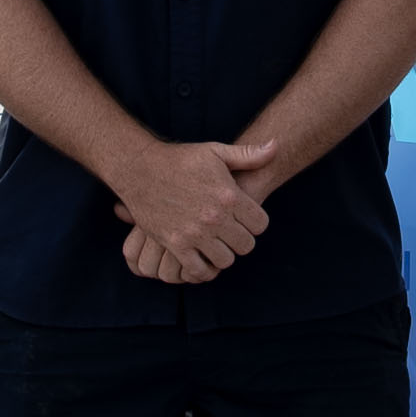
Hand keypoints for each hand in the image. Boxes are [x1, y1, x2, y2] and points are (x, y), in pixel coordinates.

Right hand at [115, 138, 270, 288]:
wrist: (140, 169)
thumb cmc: (180, 159)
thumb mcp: (215, 151)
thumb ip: (248, 154)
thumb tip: (276, 146)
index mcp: (228, 195)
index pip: (260, 224)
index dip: (255, 223)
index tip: (245, 219)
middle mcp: (214, 217)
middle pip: (246, 245)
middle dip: (241, 239)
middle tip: (231, 232)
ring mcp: (194, 233)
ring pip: (225, 260)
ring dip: (223, 254)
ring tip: (216, 244)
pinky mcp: (175, 244)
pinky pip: (198, 270)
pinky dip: (203, 269)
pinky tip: (201, 257)